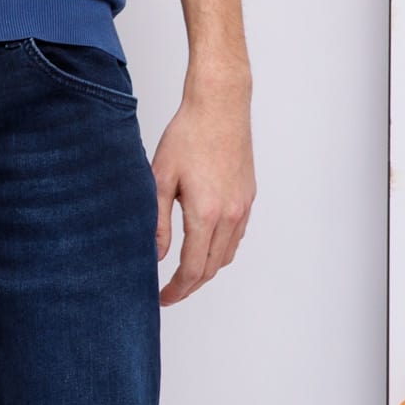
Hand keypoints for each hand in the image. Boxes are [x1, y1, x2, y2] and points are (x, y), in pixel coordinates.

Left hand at [151, 67, 253, 305]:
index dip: (176, 290)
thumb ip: (157, 222)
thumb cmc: (187, 135)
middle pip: (212, 268)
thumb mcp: (160, 178)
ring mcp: (243, 207)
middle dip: (190, 286)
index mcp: (206, 213)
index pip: (193, 269)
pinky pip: (236, 236)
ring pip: (226, 255)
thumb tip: (156, 256)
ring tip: (184, 274)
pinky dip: (220, 250)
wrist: (220, 106)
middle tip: (169, 293)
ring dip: (206, 270)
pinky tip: (204, 246)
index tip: (161, 298)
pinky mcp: (249, 197)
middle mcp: (231, 215)